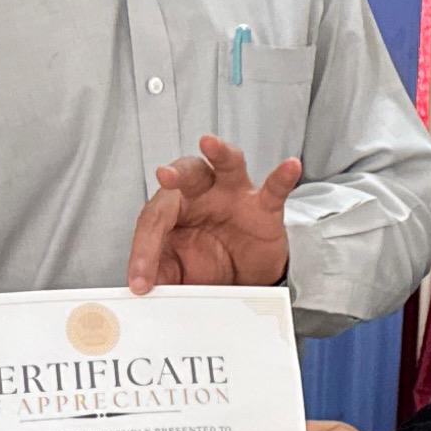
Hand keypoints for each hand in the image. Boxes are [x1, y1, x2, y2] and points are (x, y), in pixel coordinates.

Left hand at [126, 137, 303, 293]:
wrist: (246, 276)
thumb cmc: (207, 261)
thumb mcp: (179, 272)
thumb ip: (161, 275)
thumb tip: (142, 287)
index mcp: (174, 208)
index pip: (155, 220)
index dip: (145, 251)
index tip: (141, 282)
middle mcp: (202, 193)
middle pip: (186, 174)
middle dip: (175, 174)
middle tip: (163, 174)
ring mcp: (235, 196)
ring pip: (227, 166)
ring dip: (219, 153)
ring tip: (210, 143)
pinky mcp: (264, 207)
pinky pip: (274, 189)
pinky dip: (282, 177)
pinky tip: (290, 165)